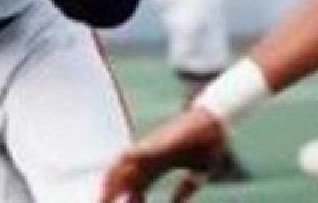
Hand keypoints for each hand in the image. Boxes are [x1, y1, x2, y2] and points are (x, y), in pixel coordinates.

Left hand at [100, 107, 225, 202]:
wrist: (214, 122)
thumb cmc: (207, 145)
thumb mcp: (197, 175)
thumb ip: (184, 189)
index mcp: (159, 166)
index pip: (137, 187)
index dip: (126, 201)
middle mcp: (150, 157)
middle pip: (125, 178)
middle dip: (113, 194)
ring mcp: (151, 147)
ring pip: (124, 165)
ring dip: (113, 180)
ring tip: (103, 197)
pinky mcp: (156, 140)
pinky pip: (137, 152)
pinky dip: (125, 161)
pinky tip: (117, 168)